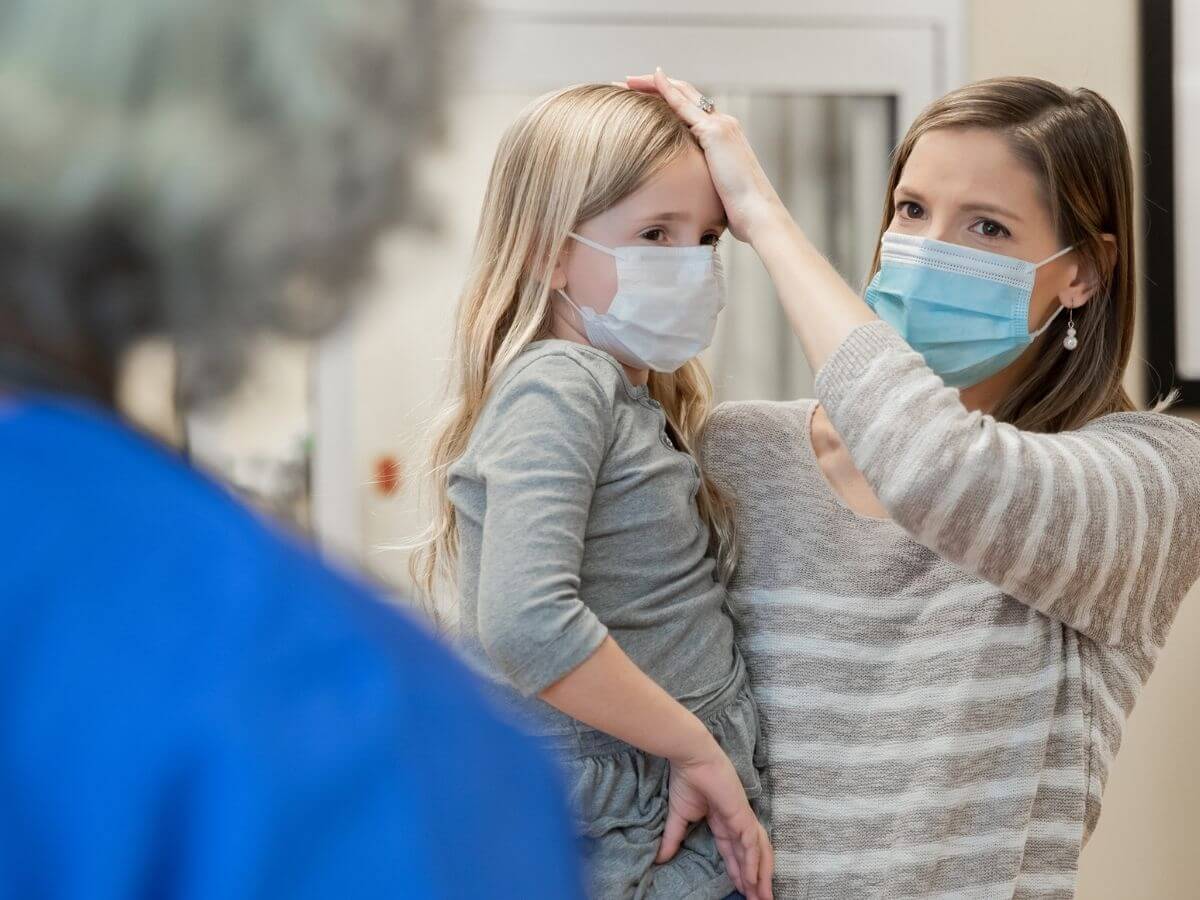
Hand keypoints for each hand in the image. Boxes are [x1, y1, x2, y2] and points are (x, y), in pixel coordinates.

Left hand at [625, 68, 789, 246]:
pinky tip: (647, 82)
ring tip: (626, 81)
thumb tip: (685, 192)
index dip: (666, 100)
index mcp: (723, 136)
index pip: (690, 109)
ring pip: (682, 93)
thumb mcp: (714, 188)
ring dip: (652, 84)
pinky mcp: (715, 131)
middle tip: (626, 83)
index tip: (642, 100)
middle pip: (684, 94)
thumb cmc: (737, 209)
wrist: (757, 212)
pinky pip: (683, 105)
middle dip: (654, 86)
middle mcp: (723, 123)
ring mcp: (720, 124)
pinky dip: (665, 89)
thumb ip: (700, 179)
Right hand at [658, 741, 773, 899]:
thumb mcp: (678, 816)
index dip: (738, 871)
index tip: (741, 890)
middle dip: (754, 880)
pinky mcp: (741, 814)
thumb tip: (659, 859)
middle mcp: (736, 821)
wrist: (691, 757)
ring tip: (761, 898)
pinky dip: (753, 863)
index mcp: (723, 821)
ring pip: (758, 852)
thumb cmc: (686, 779)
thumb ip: (673, 838)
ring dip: (760, 876)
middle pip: (750, 856)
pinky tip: (751, 880)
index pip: (734, 852)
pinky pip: (751, 844)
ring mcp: (741, 818)